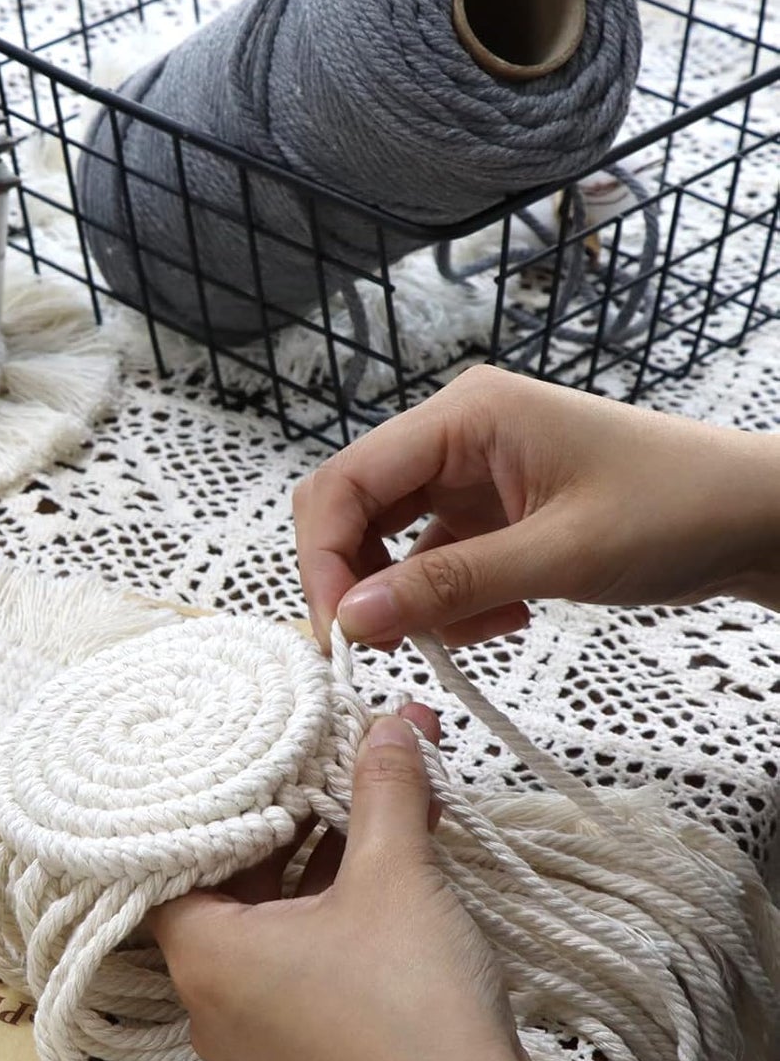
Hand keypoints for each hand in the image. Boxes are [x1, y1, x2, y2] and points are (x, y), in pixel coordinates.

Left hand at [149, 713, 529, 1060]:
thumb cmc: (411, 1005)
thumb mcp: (395, 875)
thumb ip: (382, 789)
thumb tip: (387, 723)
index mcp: (201, 955)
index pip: (172, 856)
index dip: (216, 799)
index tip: (252, 757)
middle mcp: (210, 997)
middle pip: (227, 880)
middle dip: (285, 816)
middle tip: (323, 762)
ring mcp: (255, 1028)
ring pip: (269, 915)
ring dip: (317, 854)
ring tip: (369, 793)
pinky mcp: (300, 1045)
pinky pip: (297, 954)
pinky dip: (329, 903)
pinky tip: (382, 852)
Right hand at [292, 365, 779, 650]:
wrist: (760, 518)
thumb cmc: (681, 508)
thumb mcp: (561, 554)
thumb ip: (449, 586)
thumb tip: (355, 619)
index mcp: (466, 415)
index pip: (347, 481)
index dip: (323, 557)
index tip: (337, 631)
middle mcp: (457, 436)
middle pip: (355, 510)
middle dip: (356, 580)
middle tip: (373, 645)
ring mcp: (471, 474)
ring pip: (391, 544)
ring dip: (409, 599)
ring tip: (464, 630)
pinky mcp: (489, 513)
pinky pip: (435, 564)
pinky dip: (450, 603)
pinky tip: (502, 618)